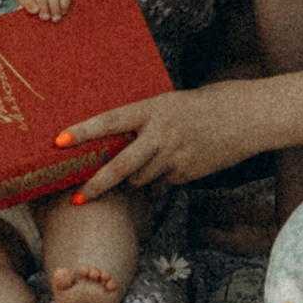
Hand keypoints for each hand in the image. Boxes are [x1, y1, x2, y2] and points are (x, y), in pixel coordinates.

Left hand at [17, 0, 73, 22]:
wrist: (52, 6)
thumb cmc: (39, 13)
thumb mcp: (30, 15)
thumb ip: (27, 15)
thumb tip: (25, 14)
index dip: (28, 2)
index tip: (35, 11)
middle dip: (42, 4)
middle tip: (45, 17)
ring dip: (54, 4)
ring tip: (55, 18)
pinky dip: (64, 2)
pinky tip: (63, 12)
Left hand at [62, 81, 264, 198]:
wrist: (244, 116)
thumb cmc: (201, 107)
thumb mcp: (169, 105)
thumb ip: (144, 124)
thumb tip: (122, 151)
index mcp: (152, 109)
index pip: (110, 121)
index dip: (83, 132)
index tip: (58, 141)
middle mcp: (161, 133)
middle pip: (122, 165)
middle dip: (98, 184)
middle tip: (79, 197)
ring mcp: (175, 155)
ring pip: (141, 179)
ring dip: (136, 180)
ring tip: (153, 161)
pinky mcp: (188, 172)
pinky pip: (163, 183)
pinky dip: (162, 180)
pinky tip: (177, 164)